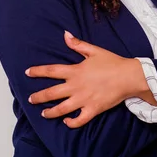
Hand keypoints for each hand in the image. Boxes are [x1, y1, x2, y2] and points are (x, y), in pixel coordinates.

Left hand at [26, 31, 146, 127]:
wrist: (128, 76)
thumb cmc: (112, 62)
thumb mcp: (94, 50)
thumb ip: (77, 44)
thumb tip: (65, 34)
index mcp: (75, 71)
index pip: (51, 71)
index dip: (37, 71)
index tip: (27, 72)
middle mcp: (76, 86)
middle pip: (51, 93)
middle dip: (38, 97)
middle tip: (30, 99)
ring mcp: (83, 99)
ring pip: (61, 109)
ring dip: (50, 112)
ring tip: (44, 114)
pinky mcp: (92, 109)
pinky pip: (79, 120)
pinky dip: (71, 122)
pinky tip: (66, 122)